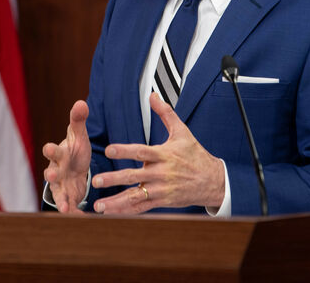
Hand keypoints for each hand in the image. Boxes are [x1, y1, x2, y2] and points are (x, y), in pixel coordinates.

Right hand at [42, 100, 91, 212]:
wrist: (75, 167)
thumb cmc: (75, 148)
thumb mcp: (78, 135)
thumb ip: (78, 120)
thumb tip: (81, 102)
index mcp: (60, 153)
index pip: (53, 150)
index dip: (50, 149)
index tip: (48, 148)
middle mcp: (56, 169)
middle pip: (51, 172)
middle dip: (51, 174)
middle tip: (50, 175)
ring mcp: (61, 185)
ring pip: (58, 192)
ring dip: (61, 200)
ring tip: (65, 209)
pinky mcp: (68, 196)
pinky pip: (69, 205)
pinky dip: (73, 212)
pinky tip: (79, 219)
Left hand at [90, 92, 224, 213]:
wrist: (213, 181)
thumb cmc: (195, 154)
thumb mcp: (182, 132)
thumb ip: (165, 113)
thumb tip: (153, 95)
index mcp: (164, 155)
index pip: (141, 152)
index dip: (124, 150)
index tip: (108, 150)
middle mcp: (161, 173)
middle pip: (134, 176)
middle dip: (114, 179)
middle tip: (96, 180)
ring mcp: (161, 190)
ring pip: (136, 196)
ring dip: (116, 201)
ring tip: (98, 205)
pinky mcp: (162, 202)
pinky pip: (142, 208)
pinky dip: (127, 211)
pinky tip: (111, 213)